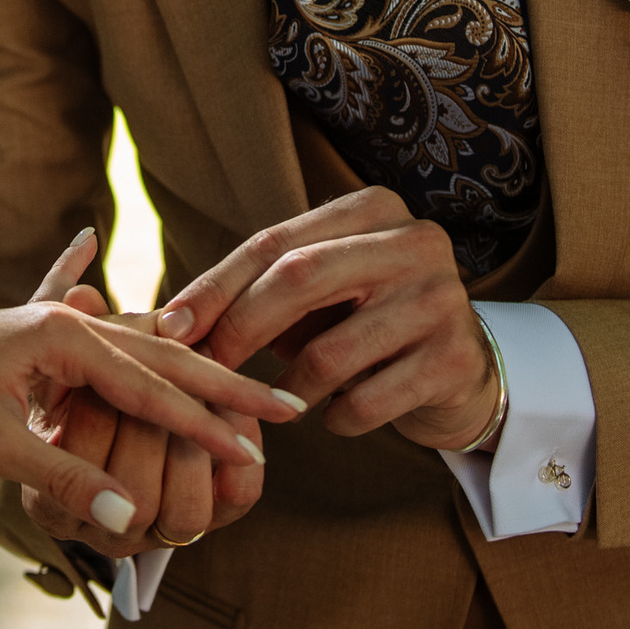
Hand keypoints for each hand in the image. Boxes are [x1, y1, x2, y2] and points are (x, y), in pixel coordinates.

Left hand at [0, 244, 296, 543]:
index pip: (153, 385)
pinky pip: (116, 350)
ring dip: (199, 372)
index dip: (208, 422)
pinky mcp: (45, 341)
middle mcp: (68, 320)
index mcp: (64, 335)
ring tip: (254, 392)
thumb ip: (63, 477)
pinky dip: (150, 357)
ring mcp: (58, 326)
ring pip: (146, 350)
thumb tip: (123, 521)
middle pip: (166, 356)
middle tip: (290, 410)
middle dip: (227, 387)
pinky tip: (133, 288)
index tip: (261, 447)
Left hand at [154, 188, 499, 451]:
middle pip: (299, 278)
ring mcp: (442, 298)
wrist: (460, 372)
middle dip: (239, 329)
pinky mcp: (455, 360)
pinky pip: (365, 402)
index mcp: (372, 209)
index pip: (273, 242)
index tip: (170, 327)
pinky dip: (335, 419)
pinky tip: (333, 415)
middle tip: (203, 372)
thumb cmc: (363, 325)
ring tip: (280, 401)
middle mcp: (414, 241)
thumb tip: (168, 322)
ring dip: (288, 388)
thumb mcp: (316, 295)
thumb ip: (257, 292)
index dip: (215, 286)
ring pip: (330, 352)